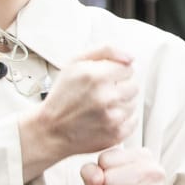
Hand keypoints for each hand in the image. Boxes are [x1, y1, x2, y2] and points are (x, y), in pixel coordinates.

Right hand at [21, 44, 137, 178]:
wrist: (50, 130)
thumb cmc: (62, 96)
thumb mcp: (75, 63)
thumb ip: (105, 51)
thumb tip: (130, 57)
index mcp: (95, 76)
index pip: (128, 68)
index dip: (116, 72)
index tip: (105, 78)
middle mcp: (105, 97)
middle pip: (133, 86)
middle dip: (120, 87)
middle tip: (102, 93)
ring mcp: (112, 117)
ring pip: (133, 103)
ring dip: (121, 103)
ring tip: (102, 106)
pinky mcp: (116, 134)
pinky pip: (133, 120)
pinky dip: (123, 119)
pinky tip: (106, 117)